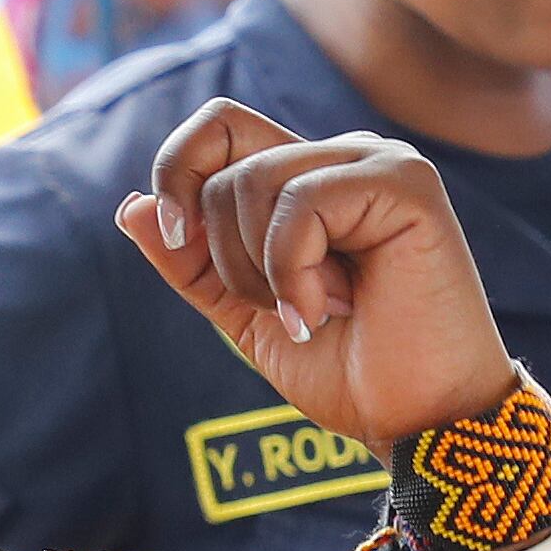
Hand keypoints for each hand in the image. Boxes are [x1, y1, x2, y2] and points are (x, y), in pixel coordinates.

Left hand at [114, 98, 517, 443]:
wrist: (419, 423)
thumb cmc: (351, 374)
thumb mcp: (244, 316)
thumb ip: (192, 262)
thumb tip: (131, 208)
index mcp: (308, 179)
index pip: (219, 127)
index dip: (177, 172)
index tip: (178, 239)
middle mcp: (344, 157)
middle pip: (223, 162)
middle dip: (226, 254)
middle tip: (286, 308)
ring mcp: (378, 163)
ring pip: (252, 181)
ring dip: (262, 272)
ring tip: (317, 311)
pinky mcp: (407, 185)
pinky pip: (301, 203)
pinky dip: (294, 272)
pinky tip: (332, 308)